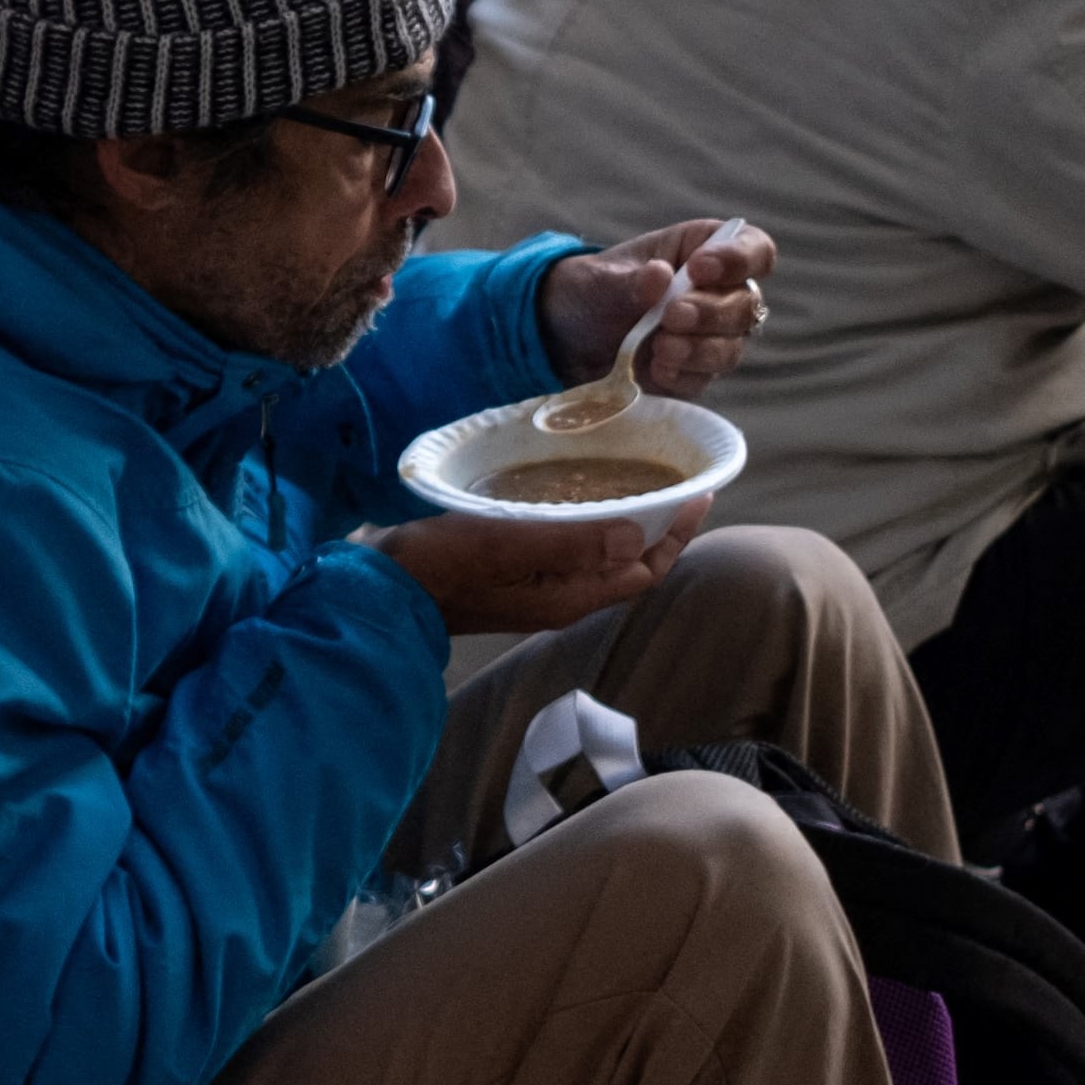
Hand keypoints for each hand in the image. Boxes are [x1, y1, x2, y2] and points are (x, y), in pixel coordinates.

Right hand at [365, 503, 710, 636]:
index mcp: (570, 596)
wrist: (385, 592)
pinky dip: (586, 526)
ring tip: (635, 486)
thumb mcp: (510, 545)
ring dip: (622, 527)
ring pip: (598, 560)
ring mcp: (535, 592)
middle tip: (675, 484)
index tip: (700, 494)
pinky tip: (572, 499)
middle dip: (657, 530)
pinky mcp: (512, 579)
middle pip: (627, 568)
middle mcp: (561, 599)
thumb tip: (635, 535)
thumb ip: (573, 544)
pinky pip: (567, 553)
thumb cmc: (444, 565)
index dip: (676, 536)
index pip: (643, 570)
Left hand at [538, 215, 778, 397]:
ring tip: (659, 347)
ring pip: (732, 346)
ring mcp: (712, 336)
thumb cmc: (592, 291)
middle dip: (711, 312)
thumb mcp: (598, 280)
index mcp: (706, 250)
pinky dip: (681, 375)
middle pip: (747, 304)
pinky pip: (704, 378)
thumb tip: (659, 276)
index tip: (700, 269)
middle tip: (671, 315)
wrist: (567, 336)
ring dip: (699, 349)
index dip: (739, 259)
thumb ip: (628, 280)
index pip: (754, 250)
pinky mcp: (695, 372)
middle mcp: (719, 293)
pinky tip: (654, 369)